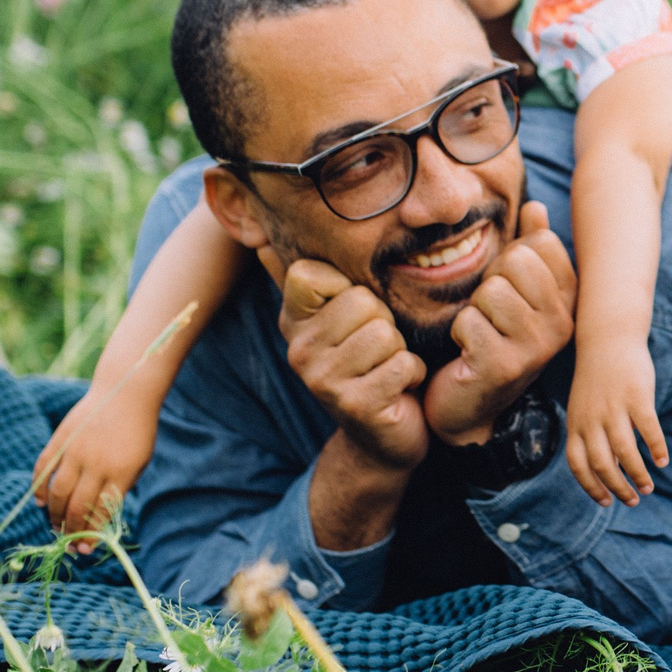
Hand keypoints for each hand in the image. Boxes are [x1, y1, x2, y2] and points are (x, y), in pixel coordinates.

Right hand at [30, 382, 159, 551]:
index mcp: (121, 472)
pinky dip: (39, 489)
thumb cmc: (136, 433)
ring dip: (54, 515)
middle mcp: (96, 464)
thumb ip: (118, 489)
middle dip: (72, 531)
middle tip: (69, 545)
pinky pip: (44, 469)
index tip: (86, 549)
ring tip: (56, 528)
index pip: (101, 513)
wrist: (124, 393)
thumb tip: (97, 520)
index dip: (91, 535)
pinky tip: (41, 503)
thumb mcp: (138, 462)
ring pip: (58, 493)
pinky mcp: (60, 440)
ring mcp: (75, 451)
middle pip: (78, 507)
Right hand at [274, 254, 429, 477]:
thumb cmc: (370, 362)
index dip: (347, 288)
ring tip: (386, 368)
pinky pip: (404, 364)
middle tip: (376, 350)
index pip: (312, 274)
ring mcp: (322, 381)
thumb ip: (314, 278)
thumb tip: (259, 236)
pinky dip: (413, 374)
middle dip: (384, 322)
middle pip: (362, 301)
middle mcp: (298, 350)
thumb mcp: (342, 316)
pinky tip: (398, 389)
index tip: (351, 317)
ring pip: (385, 333)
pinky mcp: (354, 405)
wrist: (383, 436)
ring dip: (400, 351)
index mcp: (293, 322)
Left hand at [423, 201, 577, 447]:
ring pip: (491, 290)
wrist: (470, 406)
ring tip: (481, 335)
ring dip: (474, 310)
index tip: (510, 293)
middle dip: (491, 282)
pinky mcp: (505, 366)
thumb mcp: (515, 290)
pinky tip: (470, 355)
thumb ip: (529, 247)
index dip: (511, 260)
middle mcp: (562, 324)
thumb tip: (535, 206)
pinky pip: (469, 320)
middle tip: (491, 316)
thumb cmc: (492, 338)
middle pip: (518, 261)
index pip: (541, 244)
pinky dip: (459, 334)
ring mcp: (537, 347)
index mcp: (569, 301)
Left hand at [565, 336, 667, 505]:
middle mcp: (592, 418)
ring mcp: (614, 407)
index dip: (591, 487)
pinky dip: (656, 448)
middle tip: (634, 500)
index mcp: (576, 423)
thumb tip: (610, 468)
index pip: (578, 465)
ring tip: (649, 487)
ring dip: (638, 474)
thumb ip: (592, 436)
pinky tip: (662, 461)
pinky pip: (648, 429)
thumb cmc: (598, 379)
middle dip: (618, 487)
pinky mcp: (636, 396)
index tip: (607, 502)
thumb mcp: (585, 408)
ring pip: (625, 451)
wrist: (607, 339)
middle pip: (602, 463)